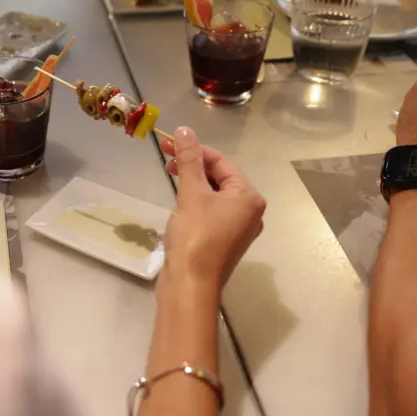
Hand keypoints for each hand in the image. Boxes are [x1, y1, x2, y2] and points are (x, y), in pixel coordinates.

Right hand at [159, 127, 265, 287]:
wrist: (190, 285)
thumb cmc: (195, 236)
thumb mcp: (191, 193)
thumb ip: (189, 160)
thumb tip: (185, 130)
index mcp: (249, 197)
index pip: (221, 162)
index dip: (195, 150)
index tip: (169, 144)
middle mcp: (250, 212)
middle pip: (220, 177)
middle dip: (194, 166)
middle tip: (166, 159)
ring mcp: (238, 229)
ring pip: (214, 195)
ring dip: (193, 183)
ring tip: (171, 178)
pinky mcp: (223, 241)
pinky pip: (211, 212)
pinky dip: (196, 202)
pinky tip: (180, 204)